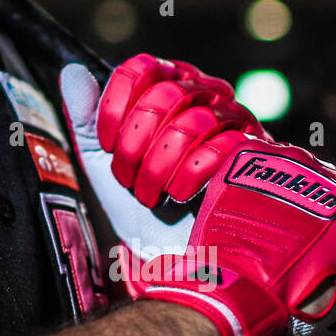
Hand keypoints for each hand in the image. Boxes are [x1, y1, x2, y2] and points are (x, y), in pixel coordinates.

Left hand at [59, 58, 335, 335]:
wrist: (196, 266)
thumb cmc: (154, 217)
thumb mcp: (111, 170)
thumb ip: (89, 123)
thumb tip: (73, 73)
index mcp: (173, 96)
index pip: (145, 69)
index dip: (119, 101)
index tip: (107, 141)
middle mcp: (210, 101)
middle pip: (168, 91)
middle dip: (138, 142)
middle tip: (131, 179)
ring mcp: (240, 124)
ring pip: (194, 116)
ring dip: (161, 164)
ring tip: (155, 196)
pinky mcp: (263, 153)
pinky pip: (224, 143)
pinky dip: (190, 175)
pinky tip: (182, 199)